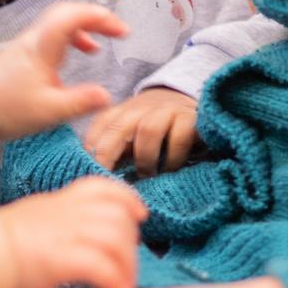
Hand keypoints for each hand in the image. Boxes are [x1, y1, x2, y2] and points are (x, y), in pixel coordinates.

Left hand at [0, 3, 126, 139]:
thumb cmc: (7, 111)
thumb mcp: (49, 112)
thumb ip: (79, 102)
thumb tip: (106, 95)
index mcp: (40, 49)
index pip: (71, 17)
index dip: (99, 17)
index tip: (122, 31)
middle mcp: (33, 40)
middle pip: (66, 12)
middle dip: (95, 17)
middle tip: (118, 30)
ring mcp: (28, 44)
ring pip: (59, 22)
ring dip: (84, 26)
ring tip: (102, 43)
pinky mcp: (25, 53)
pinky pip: (52, 34)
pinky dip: (72, 37)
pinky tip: (82, 52)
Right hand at [0, 176, 147, 287]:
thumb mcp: (32, 219)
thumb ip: (58, 222)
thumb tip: (76, 237)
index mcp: (57, 201)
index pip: (101, 187)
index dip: (127, 199)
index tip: (139, 215)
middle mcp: (65, 212)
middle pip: (117, 215)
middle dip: (131, 240)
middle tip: (127, 263)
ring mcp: (63, 233)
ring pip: (115, 238)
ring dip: (127, 264)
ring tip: (123, 283)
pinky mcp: (60, 259)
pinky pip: (102, 266)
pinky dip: (115, 280)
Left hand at [84, 88, 199, 174]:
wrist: (196, 108)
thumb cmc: (156, 134)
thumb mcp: (132, 140)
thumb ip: (116, 153)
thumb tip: (98, 180)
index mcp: (122, 113)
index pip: (99, 126)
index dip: (92, 150)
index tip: (91, 172)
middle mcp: (142, 108)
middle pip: (118, 127)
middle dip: (109, 154)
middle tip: (110, 180)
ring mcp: (167, 111)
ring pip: (148, 130)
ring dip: (145, 158)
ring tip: (147, 177)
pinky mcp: (191, 119)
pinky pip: (179, 138)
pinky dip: (172, 158)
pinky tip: (171, 170)